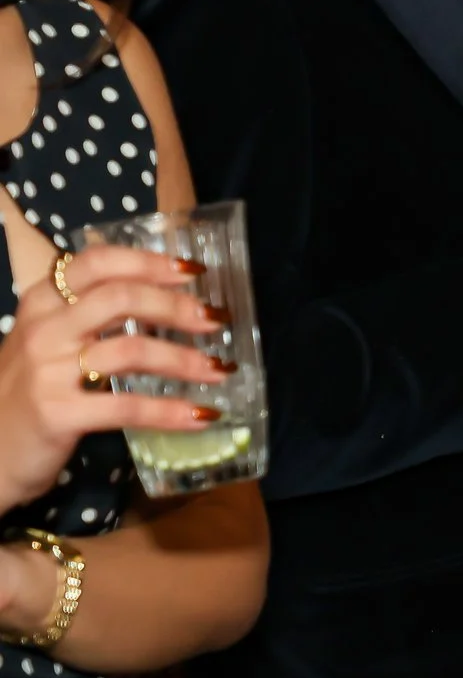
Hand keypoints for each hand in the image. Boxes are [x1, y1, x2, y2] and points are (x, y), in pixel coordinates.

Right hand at [0, 247, 231, 510]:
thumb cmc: (26, 391)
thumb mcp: (46, 342)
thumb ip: (88, 315)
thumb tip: (164, 297)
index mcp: (42, 303)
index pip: (97, 262)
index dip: (149, 262)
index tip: (193, 270)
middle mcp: (43, 330)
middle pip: (122, 298)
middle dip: (177, 306)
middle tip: (216, 319)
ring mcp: (47, 371)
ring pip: (131, 349)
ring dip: (185, 360)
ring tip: (220, 369)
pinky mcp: (57, 413)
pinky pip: (127, 405)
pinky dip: (171, 411)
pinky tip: (202, 415)